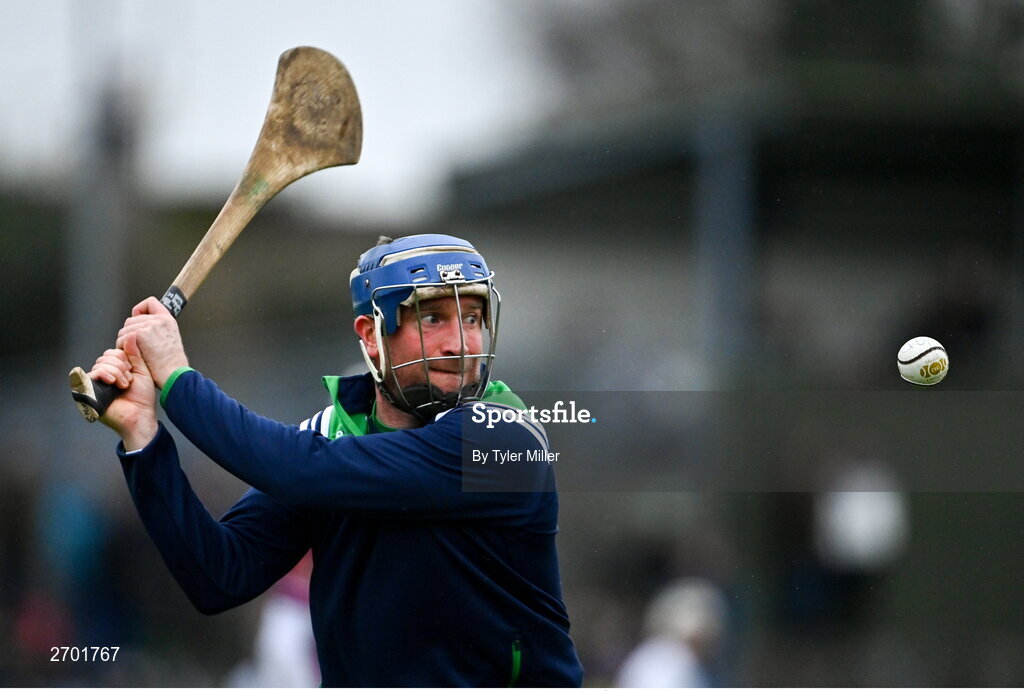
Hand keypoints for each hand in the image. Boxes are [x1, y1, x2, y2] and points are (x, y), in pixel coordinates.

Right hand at [88, 334, 158, 450]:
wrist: (140, 415)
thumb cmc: (143, 397)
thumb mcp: (142, 371)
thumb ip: (135, 354)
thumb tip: (130, 334)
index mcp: (116, 370)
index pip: (114, 352)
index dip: (124, 358)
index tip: (133, 370)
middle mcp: (104, 376)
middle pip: (106, 356)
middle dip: (121, 366)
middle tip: (129, 379)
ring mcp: (96, 383)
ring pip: (100, 364)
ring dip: (116, 373)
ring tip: (124, 385)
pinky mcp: (88, 392)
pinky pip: (90, 374)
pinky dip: (104, 375)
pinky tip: (113, 382)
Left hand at [116, 297, 188, 387]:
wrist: (173, 373)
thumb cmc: (172, 364)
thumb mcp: (171, 339)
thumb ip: (158, 329)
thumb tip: (142, 327)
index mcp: (167, 319)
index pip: (150, 302)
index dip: (141, 310)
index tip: (138, 317)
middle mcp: (158, 319)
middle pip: (131, 319)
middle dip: (129, 332)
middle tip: (136, 346)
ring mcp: (149, 326)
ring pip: (124, 330)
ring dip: (125, 342)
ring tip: (135, 353)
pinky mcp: (140, 334)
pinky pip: (121, 338)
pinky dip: (123, 348)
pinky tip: (132, 355)